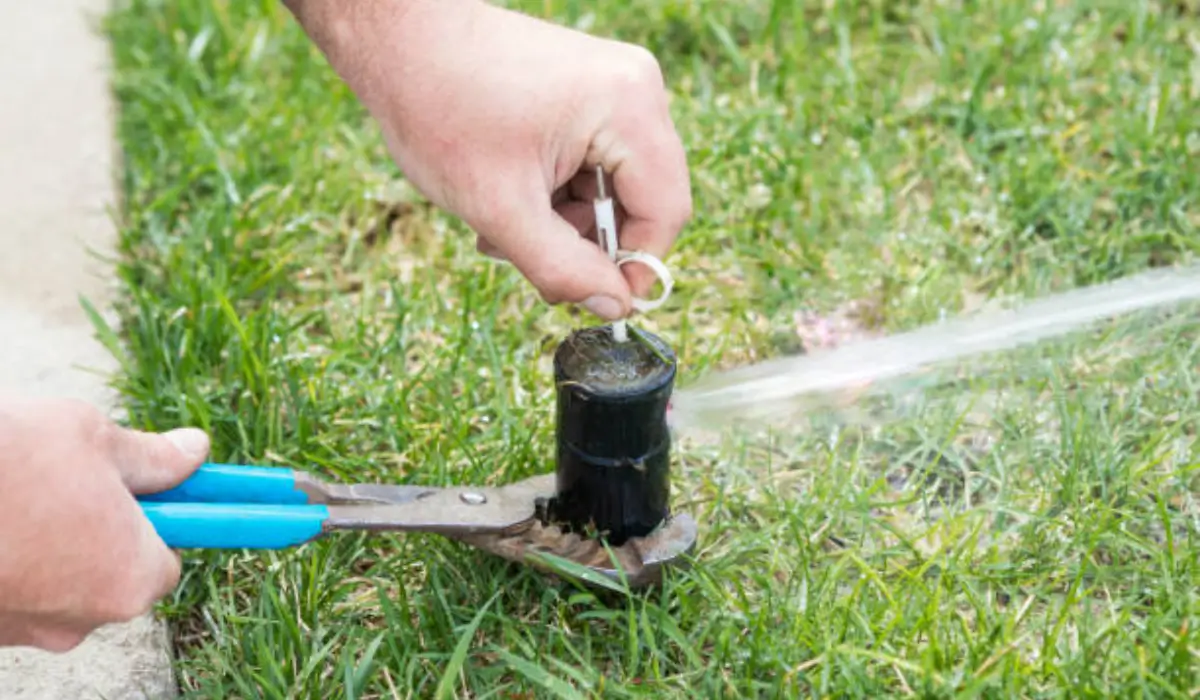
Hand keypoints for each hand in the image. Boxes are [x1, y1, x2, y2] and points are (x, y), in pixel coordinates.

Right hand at [0, 397, 208, 651]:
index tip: (147, 496)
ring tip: (15, 494)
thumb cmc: (12, 456)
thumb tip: (195, 451)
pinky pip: (5, 590)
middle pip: (107, 579)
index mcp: (129, 580)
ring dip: (44, 546)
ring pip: (51, 586)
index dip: (157, 524)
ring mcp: (20, 633)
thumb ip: (153, 458)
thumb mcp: (95, 440)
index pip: (166, 563)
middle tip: (69, 482)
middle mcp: (79, 623)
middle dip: (96, 534)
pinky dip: (2, 559)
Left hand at [285, 0, 692, 320]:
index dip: (635, 264)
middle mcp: (636, 89)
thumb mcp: (499, 206)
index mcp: (628, 107)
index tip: (595, 300)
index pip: (665, 209)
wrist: (397, 37)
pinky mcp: (589, 89)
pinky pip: (593, 161)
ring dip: (561, 222)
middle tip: (525, 257)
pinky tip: (506, 194)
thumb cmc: (439, 107)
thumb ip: (561, 267)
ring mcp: (614, 85)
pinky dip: (554, 192)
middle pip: (640, 199)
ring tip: (498, 224)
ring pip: (612, 186)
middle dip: (585, 241)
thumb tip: (615, 308)